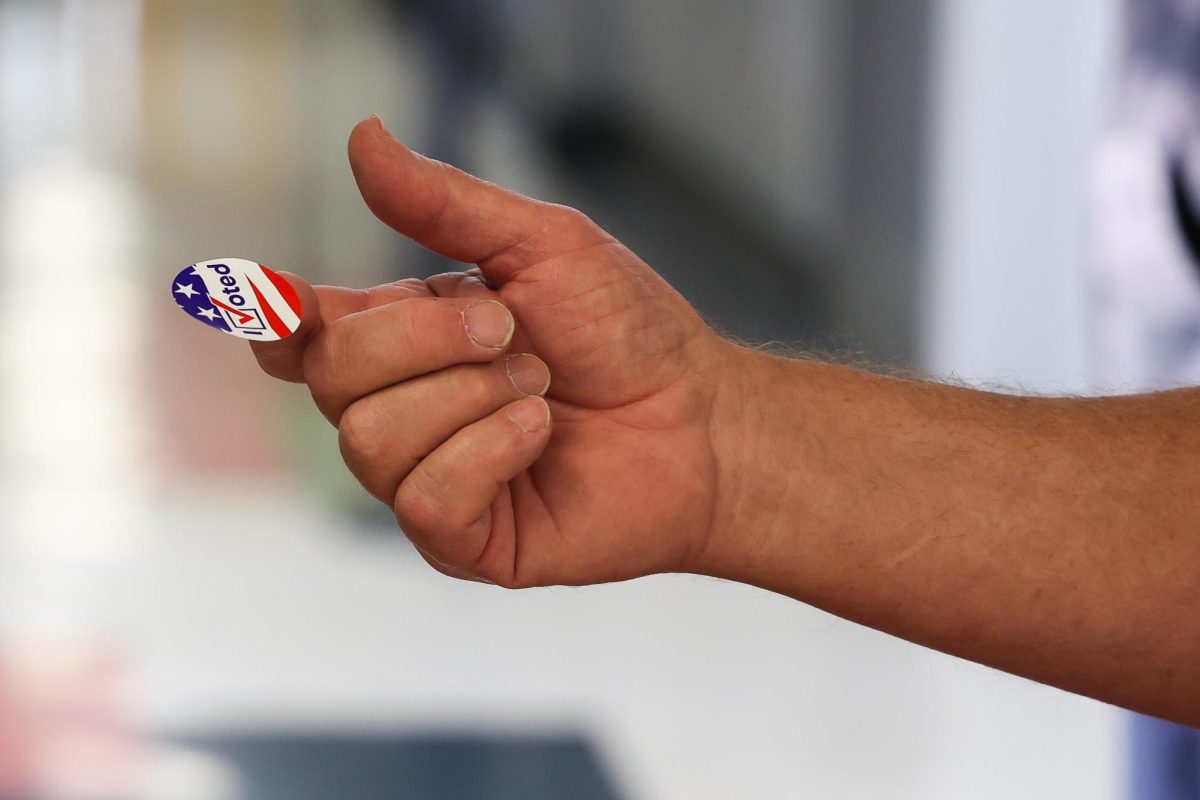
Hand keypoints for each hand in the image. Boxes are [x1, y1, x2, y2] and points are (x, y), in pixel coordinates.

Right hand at [252, 117, 745, 587]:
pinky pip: (422, 501)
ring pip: (369, 441)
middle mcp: (401, 409)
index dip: (275, 314)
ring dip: (471, 398)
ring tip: (538, 389)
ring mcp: (425, 477)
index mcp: (405, 338)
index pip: (301, 336)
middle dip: (427, 339)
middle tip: (513, 332)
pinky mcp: (460, 539)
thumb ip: (444, 203)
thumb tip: (360, 137)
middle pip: (330, 376)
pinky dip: (490, 452)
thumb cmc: (626, 330)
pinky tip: (539, 437)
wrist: (699, 418)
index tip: (281, 294)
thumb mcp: (541, 245)